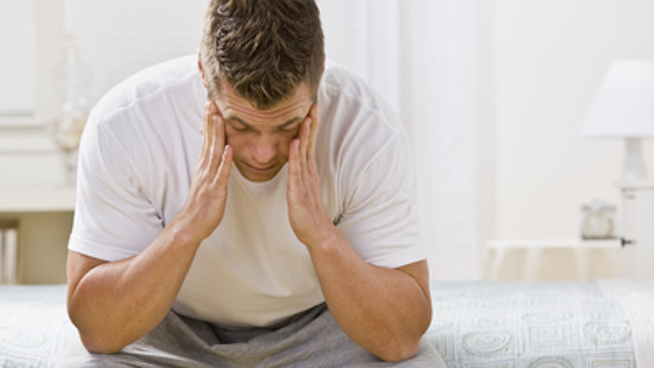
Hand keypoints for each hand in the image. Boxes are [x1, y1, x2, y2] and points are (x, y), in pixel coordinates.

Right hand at [177, 101, 231, 241]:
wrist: (191, 225)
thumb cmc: (202, 204)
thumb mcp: (207, 180)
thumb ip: (212, 166)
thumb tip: (217, 153)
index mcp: (205, 165)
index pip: (207, 139)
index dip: (209, 121)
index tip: (211, 104)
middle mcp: (205, 168)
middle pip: (209, 140)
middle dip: (211, 121)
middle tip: (212, 101)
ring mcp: (209, 178)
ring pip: (214, 152)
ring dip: (217, 134)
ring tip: (219, 117)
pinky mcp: (215, 190)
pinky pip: (221, 173)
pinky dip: (225, 161)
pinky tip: (229, 148)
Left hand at [287, 105, 333, 246]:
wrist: (316, 233)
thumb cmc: (307, 213)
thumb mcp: (302, 189)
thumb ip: (300, 175)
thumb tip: (297, 164)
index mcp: (308, 171)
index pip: (309, 143)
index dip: (310, 126)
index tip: (310, 109)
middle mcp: (308, 172)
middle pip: (310, 143)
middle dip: (311, 123)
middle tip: (313, 104)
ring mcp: (305, 181)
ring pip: (305, 153)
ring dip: (306, 134)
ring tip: (307, 116)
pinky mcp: (299, 191)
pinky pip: (297, 170)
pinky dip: (296, 155)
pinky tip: (295, 142)